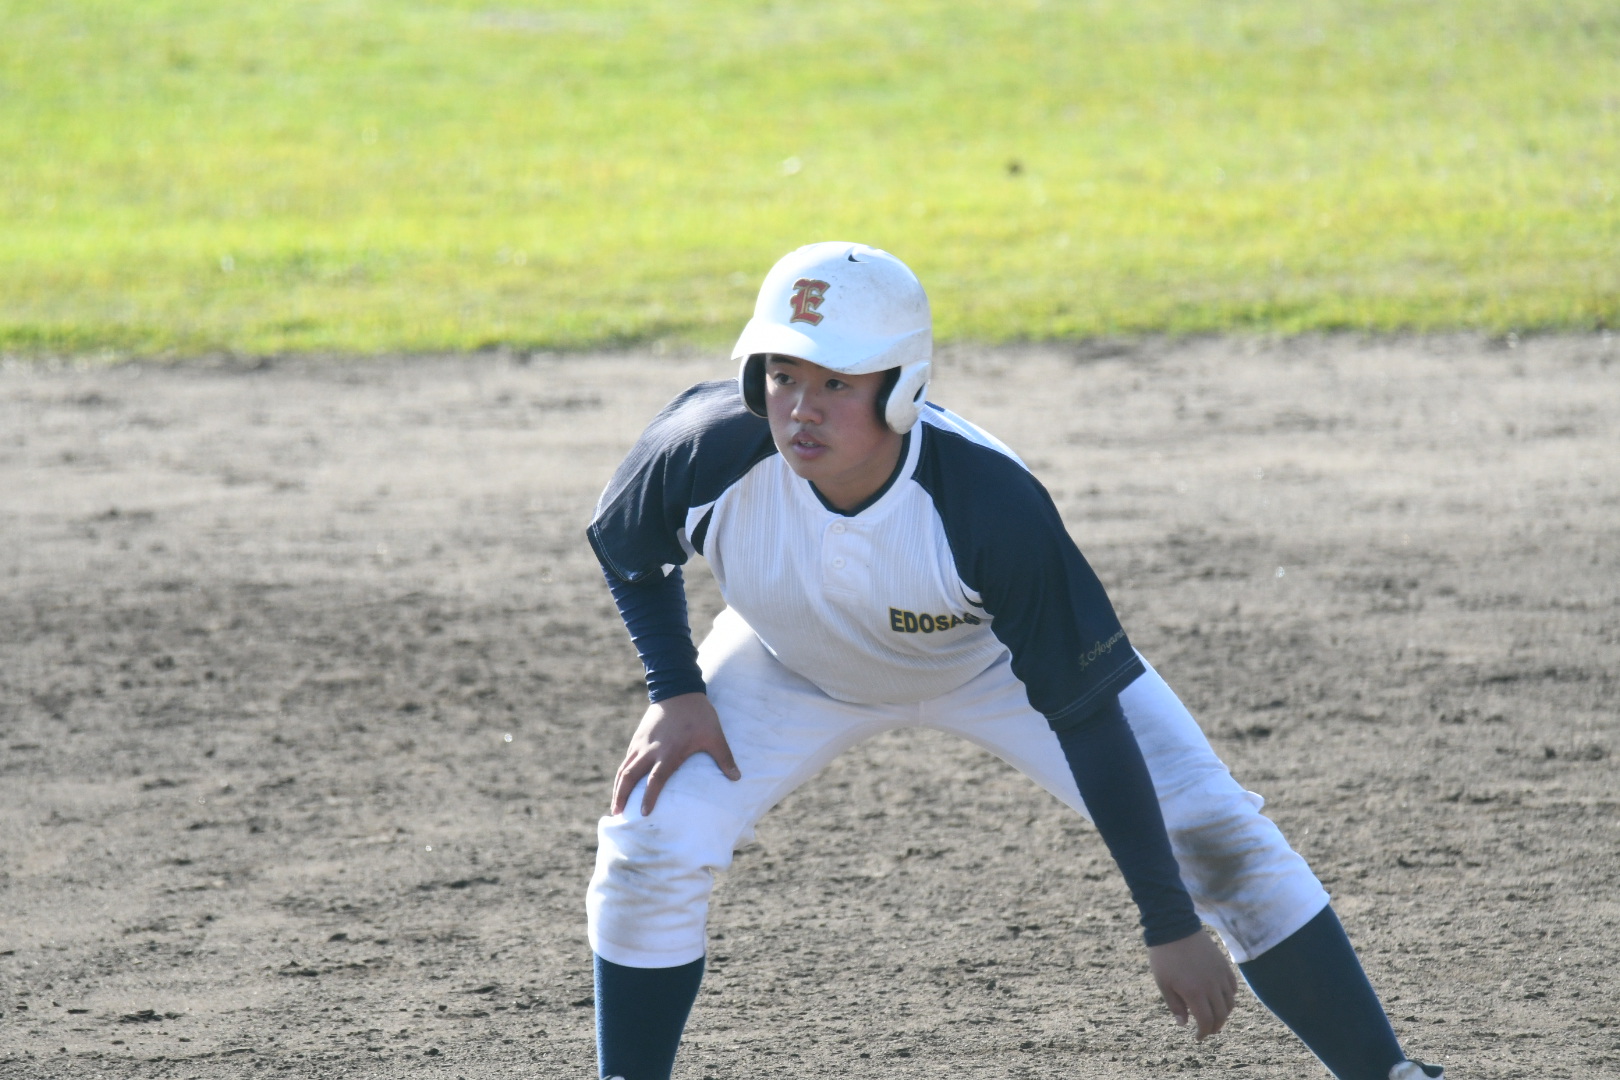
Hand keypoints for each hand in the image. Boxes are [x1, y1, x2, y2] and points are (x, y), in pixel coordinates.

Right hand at [610, 692, 740, 816]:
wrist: (677, 688)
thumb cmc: (698, 714)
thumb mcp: (714, 735)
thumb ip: (724, 757)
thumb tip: (737, 778)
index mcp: (668, 752)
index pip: (655, 779)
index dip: (649, 797)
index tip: (645, 813)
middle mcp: (650, 750)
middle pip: (629, 776)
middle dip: (622, 796)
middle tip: (618, 815)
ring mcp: (641, 743)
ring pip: (624, 769)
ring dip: (618, 788)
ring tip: (616, 806)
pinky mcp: (637, 737)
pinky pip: (626, 759)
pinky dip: (622, 774)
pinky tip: (622, 783)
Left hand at [1147, 929, 1237, 1040]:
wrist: (1174, 927)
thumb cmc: (1164, 957)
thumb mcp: (1163, 983)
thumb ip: (1175, 1006)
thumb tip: (1184, 1024)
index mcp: (1194, 993)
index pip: (1206, 1021)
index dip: (1203, 1032)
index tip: (1198, 1037)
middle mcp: (1211, 986)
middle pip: (1221, 1015)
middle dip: (1215, 1027)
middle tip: (1207, 1030)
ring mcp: (1220, 975)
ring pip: (1230, 1002)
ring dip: (1224, 1013)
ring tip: (1215, 1016)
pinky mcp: (1224, 965)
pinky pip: (1233, 987)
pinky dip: (1229, 996)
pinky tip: (1221, 998)